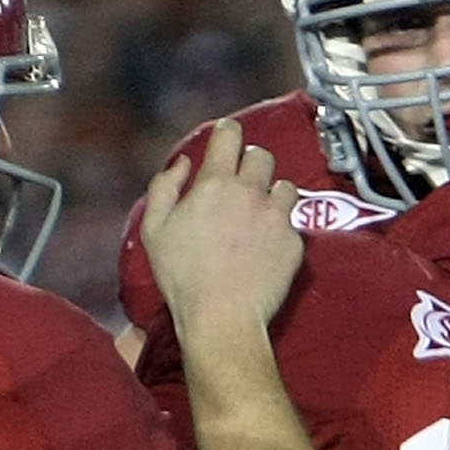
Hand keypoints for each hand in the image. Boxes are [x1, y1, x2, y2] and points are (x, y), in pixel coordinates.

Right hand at [140, 119, 303, 342]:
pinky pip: (293, 223)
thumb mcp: (154, 229)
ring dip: (272, 193)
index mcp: (215, 184)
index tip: (227, 136)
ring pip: (285, 185)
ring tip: (258, 215)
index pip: (229, 135)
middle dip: (251, 163)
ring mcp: (277, 217)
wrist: (223, 318)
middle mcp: (251, 193)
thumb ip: (165, 187)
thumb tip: (183, 163)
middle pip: (261, 155)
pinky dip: (280, 229)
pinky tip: (265, 248)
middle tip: (240, 184)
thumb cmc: (183, 277)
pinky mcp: (295, 243)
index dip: (227, 132)